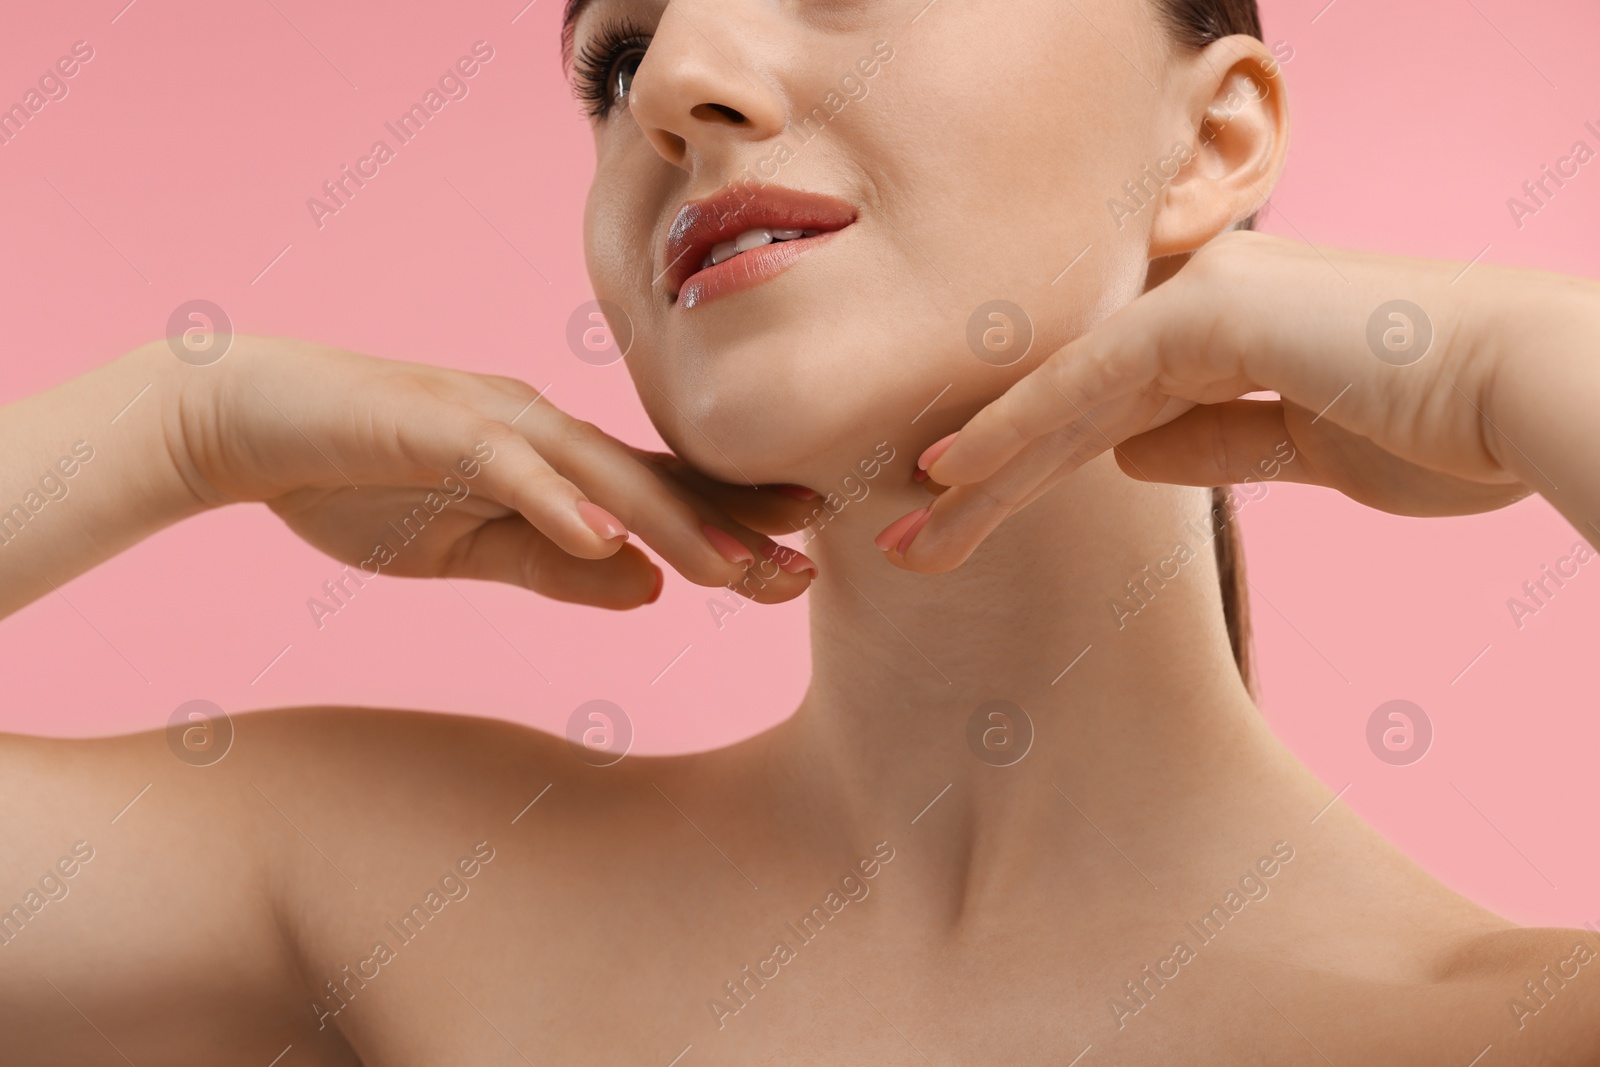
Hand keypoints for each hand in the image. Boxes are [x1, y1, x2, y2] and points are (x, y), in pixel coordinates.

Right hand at [155, 336, 819, 607]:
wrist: (253, 423)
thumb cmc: (363, 479)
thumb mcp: (471, 549)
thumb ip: (557, 566)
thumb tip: (652, 588)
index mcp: (556, 462)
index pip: (661, 497)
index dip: (733, 528)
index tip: (803, 567)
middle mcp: (541, 429)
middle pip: (653, 479)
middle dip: (733, 525)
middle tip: (808, 571)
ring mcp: (492, 419)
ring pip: (599, 469)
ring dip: (669, 517)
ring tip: (736, 567)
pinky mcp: (434, 423)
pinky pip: (506, 465)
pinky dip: (555, 501)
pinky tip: (605, 539)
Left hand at [882, 229, 1552, 572]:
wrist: (1535, 395)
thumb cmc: (1448, 424)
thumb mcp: (1307, 448)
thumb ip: (1216, 439)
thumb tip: (1126, 452)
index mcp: (1231, 328)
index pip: (1104, 404)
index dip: (1033, 463)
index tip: (969, 519)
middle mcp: (1204, 301)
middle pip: (1067, 401)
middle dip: (988, 479)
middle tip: (914, 543)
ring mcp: (1204, 297)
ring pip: (1063, 394)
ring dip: (983, 471)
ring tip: (910, 538)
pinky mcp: (1212, 311)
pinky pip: (1090, 382)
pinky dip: (1019, 428)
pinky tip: (956, 472)